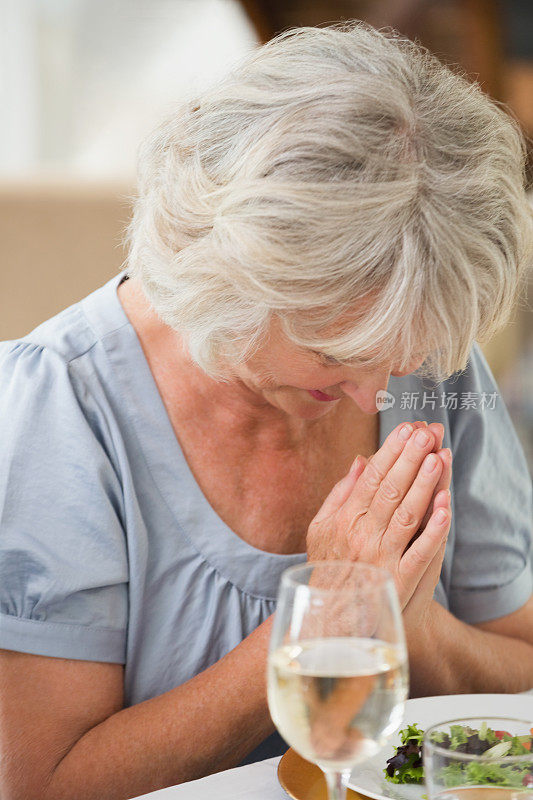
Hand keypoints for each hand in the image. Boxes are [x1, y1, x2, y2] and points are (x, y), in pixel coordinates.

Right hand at [307, 421, 451, 609]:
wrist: (332, 618)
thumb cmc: (329, 567)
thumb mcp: (321, 527)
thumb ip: (340, 493)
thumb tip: (361, 461)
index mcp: (344, 518)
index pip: (371, 478)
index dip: (390, 452)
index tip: (406, 429)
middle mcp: (361, 534)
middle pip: (391, 489)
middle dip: (410, 458)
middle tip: (427, 432)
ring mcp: (381, 557)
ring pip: (407, 514)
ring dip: (424, 484)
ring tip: (438, 457)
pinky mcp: (399, 580)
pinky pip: (420, 552)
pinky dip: (433, 529)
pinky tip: (446, 506)